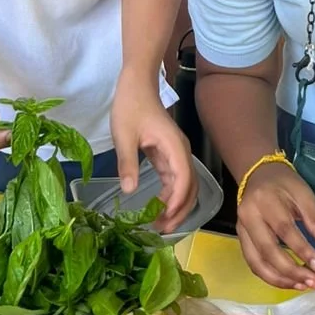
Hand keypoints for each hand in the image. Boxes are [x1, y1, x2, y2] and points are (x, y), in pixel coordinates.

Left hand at [111, 71, 196, 232]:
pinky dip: (169, 195)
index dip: (177, 202)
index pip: (184, 179)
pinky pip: (175, 179)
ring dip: (175, 205)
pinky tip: (157, 207)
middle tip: (162, 230)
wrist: (137, 84)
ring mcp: (176, 154)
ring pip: (184, 185)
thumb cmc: (130, 106)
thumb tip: (129, 191)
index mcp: (174, 147)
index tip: (164, 219)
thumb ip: (127, 163)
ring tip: (159, 223)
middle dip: (180, 210)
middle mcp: (181, 152)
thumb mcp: (124, 135)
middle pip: (190, 187)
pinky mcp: (168, 155)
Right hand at [237, 164, 314, 290]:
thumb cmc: (285, 184)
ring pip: (257, 262)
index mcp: (265, 201)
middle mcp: (248, 217)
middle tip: (313, 282)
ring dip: (280, 279)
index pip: (284, 230)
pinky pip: (253, 264)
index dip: (302, 250)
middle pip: (267, 251)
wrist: (258, 174)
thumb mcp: (304, 195)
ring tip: (303, 285)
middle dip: (291, 271)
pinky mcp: (241, 240)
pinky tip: (289, 281)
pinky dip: (271, 277)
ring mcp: (241, 230)